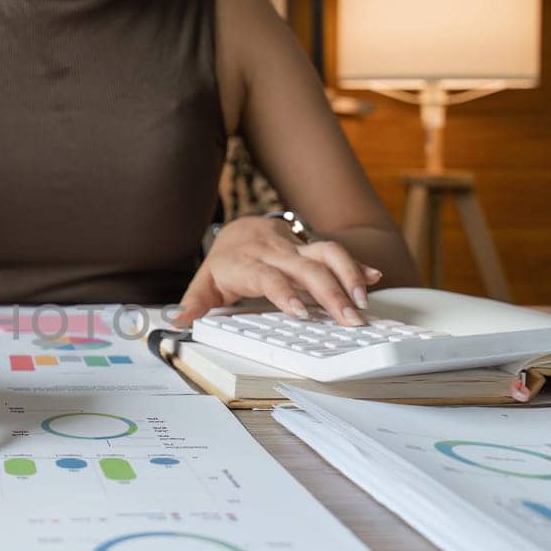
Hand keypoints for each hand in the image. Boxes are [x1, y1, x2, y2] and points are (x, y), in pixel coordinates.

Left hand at [173, 216, 383, 326]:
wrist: (239, 228)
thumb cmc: (225, 261)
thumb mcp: (205, 283)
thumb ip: (194, 304)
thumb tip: (176, 321)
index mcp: (247, 263)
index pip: (269, 277)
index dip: (285, 293)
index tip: (301, 313)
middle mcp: (274, 252)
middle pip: (306, 268)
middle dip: (331, 293)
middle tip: (348, 319)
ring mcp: (296, 247)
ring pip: (326, 253)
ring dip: (348, 276)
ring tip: (363, 301)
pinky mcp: (311, 246)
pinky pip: (337, 251)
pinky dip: (356, 265)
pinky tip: (373, 278)